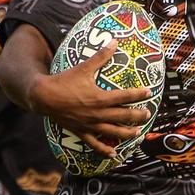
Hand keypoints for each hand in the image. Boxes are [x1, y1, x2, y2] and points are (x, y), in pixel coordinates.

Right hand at [29, 41, 151, 156]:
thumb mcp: (84, 67)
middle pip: (122, 116)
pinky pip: (94, 144)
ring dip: (126, 133)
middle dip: (137, 116)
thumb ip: (101, 56)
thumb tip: (114, 40)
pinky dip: (104, 150)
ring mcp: (89, 125)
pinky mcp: (80, 132)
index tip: (149, 92)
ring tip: (138, 133)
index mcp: (99, 98)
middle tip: (148, 114)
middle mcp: (96, 113)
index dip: (138, 94)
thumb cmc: (65, 81)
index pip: (124, 96)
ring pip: (112, 132)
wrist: (44, 97)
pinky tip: (114, 154)